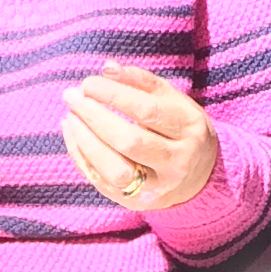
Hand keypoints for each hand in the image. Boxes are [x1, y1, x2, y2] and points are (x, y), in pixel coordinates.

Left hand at [60, 62, 217, 212]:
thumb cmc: (179, 128)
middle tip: (71, 96)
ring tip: (70, 117)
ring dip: (86, 142)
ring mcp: (158, 187)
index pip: (147, 111)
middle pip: (130, 142)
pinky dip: (82, 157)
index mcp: (190, 128)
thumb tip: (106, 68)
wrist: (201, 175)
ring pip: (116, 170)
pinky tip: (72, 134)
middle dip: (94, 117)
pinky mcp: (136, 202)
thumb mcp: (172, 100)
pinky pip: (102, 182)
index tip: (88, 83)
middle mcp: (178, 162)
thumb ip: (141, 82)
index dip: (113, 95)